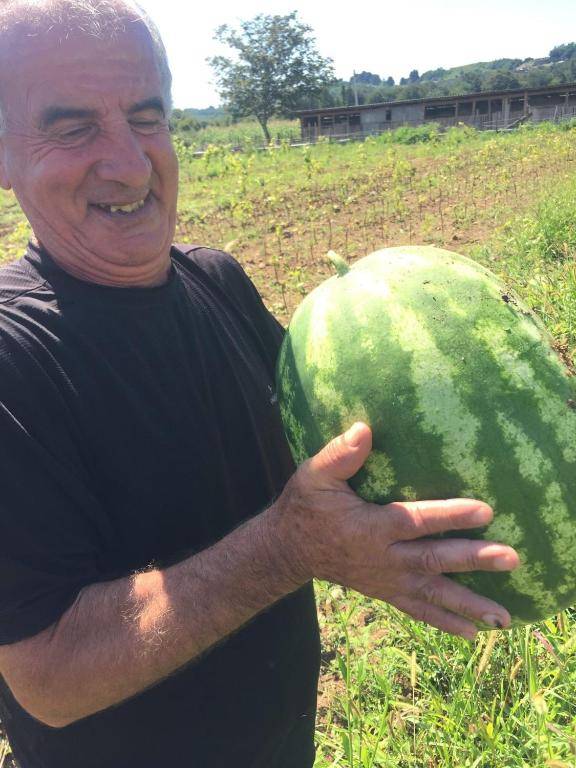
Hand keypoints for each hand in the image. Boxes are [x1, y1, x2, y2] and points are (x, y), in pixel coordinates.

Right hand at [277, 422, 519, 639]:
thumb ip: (340, 455)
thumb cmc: (305, 506)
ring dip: (468, 604)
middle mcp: (382, 558)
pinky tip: (473, 633)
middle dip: (472, 560)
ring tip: (504, 617)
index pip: (414, 520)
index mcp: (369, 527)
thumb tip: (364, 429)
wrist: (288, 549)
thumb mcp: (315, 475)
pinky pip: (418, 610)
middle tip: (510, 557)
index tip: (485, 511)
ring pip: (432, 593)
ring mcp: (386, 580)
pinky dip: (445, 622)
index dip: (449, 516)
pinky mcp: (386, 592)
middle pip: (432, 560)